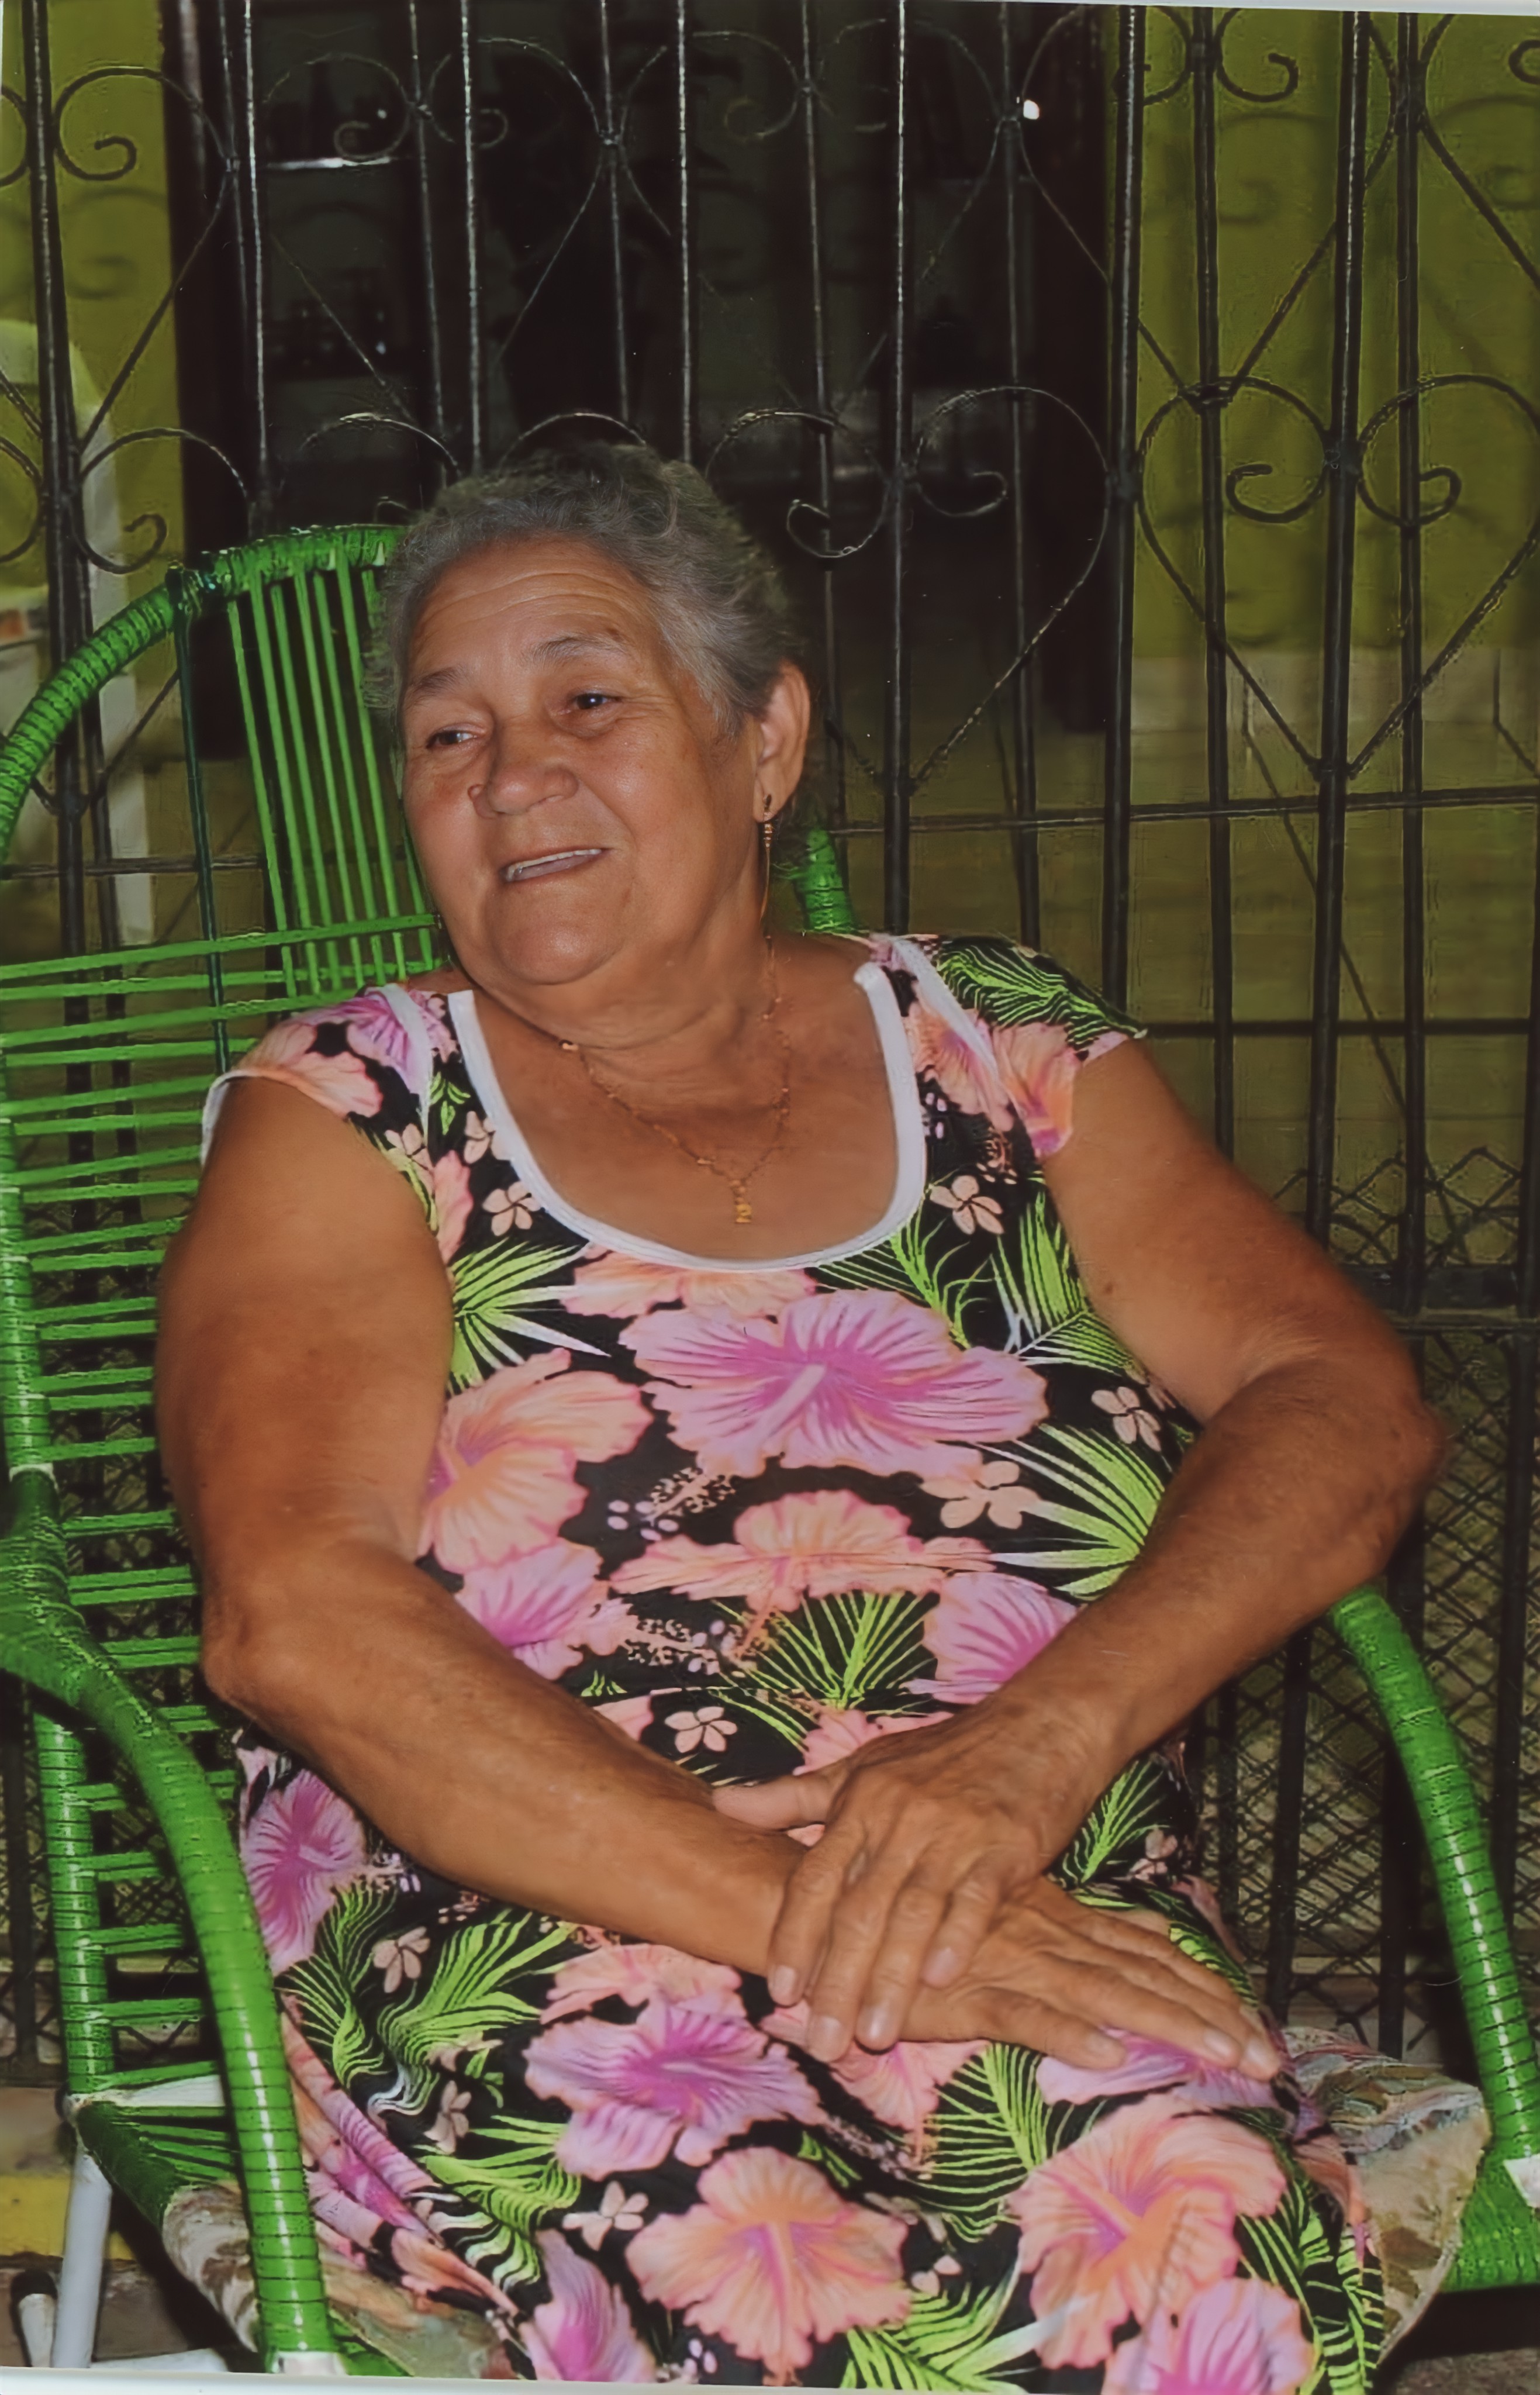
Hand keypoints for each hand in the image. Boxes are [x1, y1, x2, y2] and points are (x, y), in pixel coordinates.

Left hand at [714, 1695, 1108, 2059]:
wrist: (1036, 1727)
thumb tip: (720, 1804)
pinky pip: (976, 1898)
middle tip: (823, 2042)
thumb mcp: (864, 1767)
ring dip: (891, 1979)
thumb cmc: (944, 1754)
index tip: (780, 1994)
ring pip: (911, 1913)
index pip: (816, 1879)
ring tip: (874, 2035)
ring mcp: (953, 1831)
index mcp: (860, 1802)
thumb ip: (794, 1797)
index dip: (796, 1938)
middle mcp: (899, 1817)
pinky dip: (956, 1939)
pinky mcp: (1005, 1844)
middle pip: (859, 1909)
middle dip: (838, 1980)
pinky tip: (940, 1981)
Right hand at [898, 1878, 1276, 2078]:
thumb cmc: (931, 1919)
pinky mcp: (967, 1994)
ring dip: (1165, 2024)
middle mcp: (1048, 1938)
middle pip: (1144, 1980)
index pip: (1151, 1957)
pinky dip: (1067, 2033)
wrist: (850, 1906)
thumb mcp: (1018, 1914)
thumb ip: (1085, 1928)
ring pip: (1103, 1996)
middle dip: (1209, 2017)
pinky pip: (1024, 2015)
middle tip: (1268, 2058)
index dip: (1207, 1990)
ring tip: (1220, 2053)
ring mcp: (1011, 1963)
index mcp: (1061, 1921)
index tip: (1258, 2026)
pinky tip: (1108, 2053)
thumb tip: (1156, 1937)